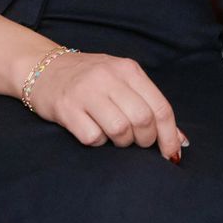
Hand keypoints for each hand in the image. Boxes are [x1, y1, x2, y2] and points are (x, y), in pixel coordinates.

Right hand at [23, 49, 187, 159]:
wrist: (44, 68)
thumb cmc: (90, 79)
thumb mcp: (122, 81)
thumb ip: (149, 104)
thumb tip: (179, 140)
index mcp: (128, 69)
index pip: (160, 107)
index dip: (169, 135)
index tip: (171, 154)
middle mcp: (108, 77)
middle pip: (142, 120)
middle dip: (145, 140)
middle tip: (136, 142)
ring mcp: (86, 92)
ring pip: (120, 130)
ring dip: (122, 143)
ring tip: (115, 137)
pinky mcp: (66, 109)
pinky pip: (92, 137)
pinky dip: (97, 142)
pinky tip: (93, 132)